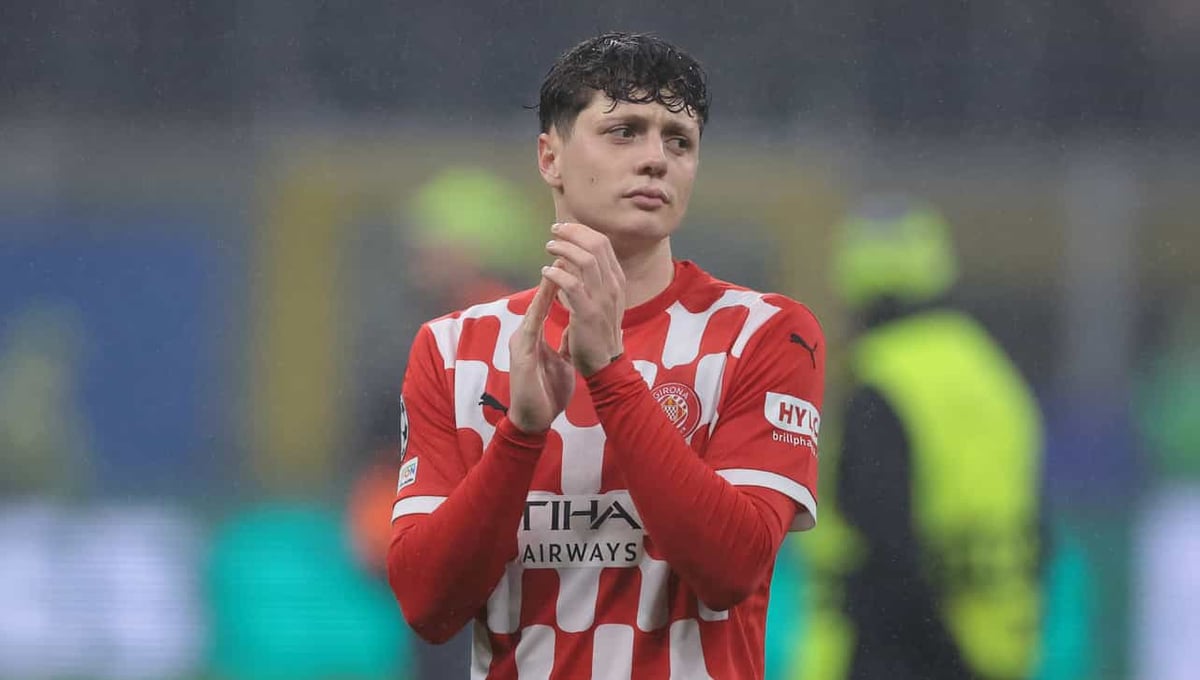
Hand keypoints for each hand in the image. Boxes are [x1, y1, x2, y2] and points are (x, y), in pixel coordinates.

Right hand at [506, 276, 575, 433]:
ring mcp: (522, 342)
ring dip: (545, 288)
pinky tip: (547, 298)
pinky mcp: (522, 353)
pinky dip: (539, 309)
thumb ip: (563, 342)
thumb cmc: (545, 392)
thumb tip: (573, 327)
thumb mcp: (559, 361)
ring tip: (556, 266)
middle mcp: (526, 334)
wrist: (533, 420)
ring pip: (534, 308)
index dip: (560, 283)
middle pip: (539, 300)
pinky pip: (532, 326)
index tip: (572, 263)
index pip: (548, 304)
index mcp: (534, 336)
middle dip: (552, 276)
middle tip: (563, 254)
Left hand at [542, 222, 625, 376]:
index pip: (602, 243)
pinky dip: (557, 274)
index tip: (564, 228)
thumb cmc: (598, 331)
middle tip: (554, 231)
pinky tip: (546, 272)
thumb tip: (571, 258)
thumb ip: (591, 278)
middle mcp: (613, 285)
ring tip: (549, 248)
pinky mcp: (588, 313)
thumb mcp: (602, 300)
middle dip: (572, 233)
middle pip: (596, 245)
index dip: (581, 231)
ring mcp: (603, 299)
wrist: (605, 363)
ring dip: (564, 249)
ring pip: (586, 260)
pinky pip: (572, 284)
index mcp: (616, 280)